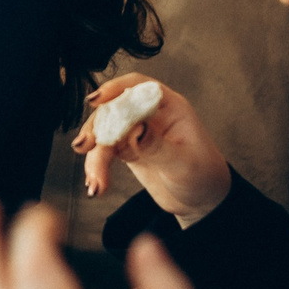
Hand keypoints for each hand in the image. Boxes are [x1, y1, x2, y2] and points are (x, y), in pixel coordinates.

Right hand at [74, 77, 231, 225]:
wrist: (202, 201)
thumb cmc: (203, 176)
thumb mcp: (184, 163)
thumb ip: (158, 146)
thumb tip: (134, 131)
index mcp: (170, 107)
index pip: (139, 87)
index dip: (115, 89)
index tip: (95, 101)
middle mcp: (150, 116)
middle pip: (114, 110)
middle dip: (96, 128)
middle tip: (84, 146)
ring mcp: (137, 133)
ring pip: (105, 134)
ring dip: (95, 156)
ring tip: (95, 182)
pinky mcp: (128, 151)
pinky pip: (104, 153)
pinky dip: (96, 167)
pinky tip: (95, 185)